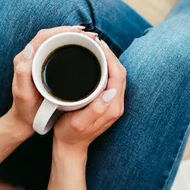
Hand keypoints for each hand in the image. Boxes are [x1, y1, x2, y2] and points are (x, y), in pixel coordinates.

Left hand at [6, 25, 85, 134]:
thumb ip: (23, 72)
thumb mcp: (23, 93)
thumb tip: (29, 48)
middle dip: (73, 32)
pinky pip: (60, 52)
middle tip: (93, 37)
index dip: (63, 30)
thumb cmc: (25, 110)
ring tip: (92, 42)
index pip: (45, 36)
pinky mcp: (47, 68)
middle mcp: (32, 57)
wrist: (24, 121)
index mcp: (26, 59)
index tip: (81, 32)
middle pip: (53, 36)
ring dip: (75, 39)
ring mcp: (40, 62)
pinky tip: (86, 52)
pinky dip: (74, 48)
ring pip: (58, 43)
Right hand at [53, 38, 126, 152]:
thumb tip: (111, 91)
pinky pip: (112, 80)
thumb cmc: (70, 134)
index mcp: (112, 107)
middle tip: (95, 42)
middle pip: (120, 73)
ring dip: (109, 60)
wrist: (70, 147)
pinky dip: (106, 68)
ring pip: (117, 75)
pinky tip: (95, 62)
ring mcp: (114, 104)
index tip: (98, 45)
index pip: (118, 75)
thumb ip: (96, 108)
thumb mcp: (79, 123)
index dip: (110, 57)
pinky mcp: (109, 103)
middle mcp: (117, 105)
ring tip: (95, 48)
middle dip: (110, 55)